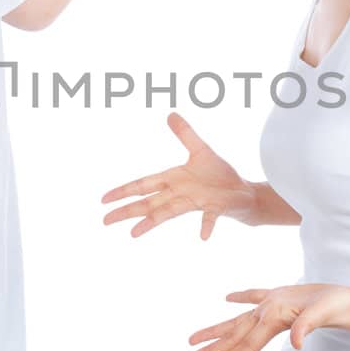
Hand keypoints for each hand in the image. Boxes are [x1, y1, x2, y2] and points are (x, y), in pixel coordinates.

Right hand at [102, 112, 255, 240]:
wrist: (245, 194)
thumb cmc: (221, 176)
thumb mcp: (201, 150)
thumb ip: (185, 134)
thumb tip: (170, 113)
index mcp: (173, 180)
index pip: (143, 185)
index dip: (124, 191)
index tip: (104, 199)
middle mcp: (180, 194)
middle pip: (148, 203)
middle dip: (126, 210)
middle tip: (105, 221)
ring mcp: (196, 202)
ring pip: (169, 211)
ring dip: (152, 221)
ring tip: (133, 233)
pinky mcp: (215, 208)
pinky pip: (209, 217)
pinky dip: (206, 225)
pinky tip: (203, 237)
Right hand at [185, 282, 349, 350]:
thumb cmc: (344, 305)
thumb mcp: (329, 313)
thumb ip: (307, 325)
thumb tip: (293, 343)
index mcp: (276, 312)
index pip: (247, 343)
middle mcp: (270, 306)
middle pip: (235, 333)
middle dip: (211, 349)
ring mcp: (275, 302)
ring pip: (239, 320)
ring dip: (217, 330)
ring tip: (194, 338)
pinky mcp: (283, 299)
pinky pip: (255, 298)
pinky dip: (240, 298)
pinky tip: (227, 298)